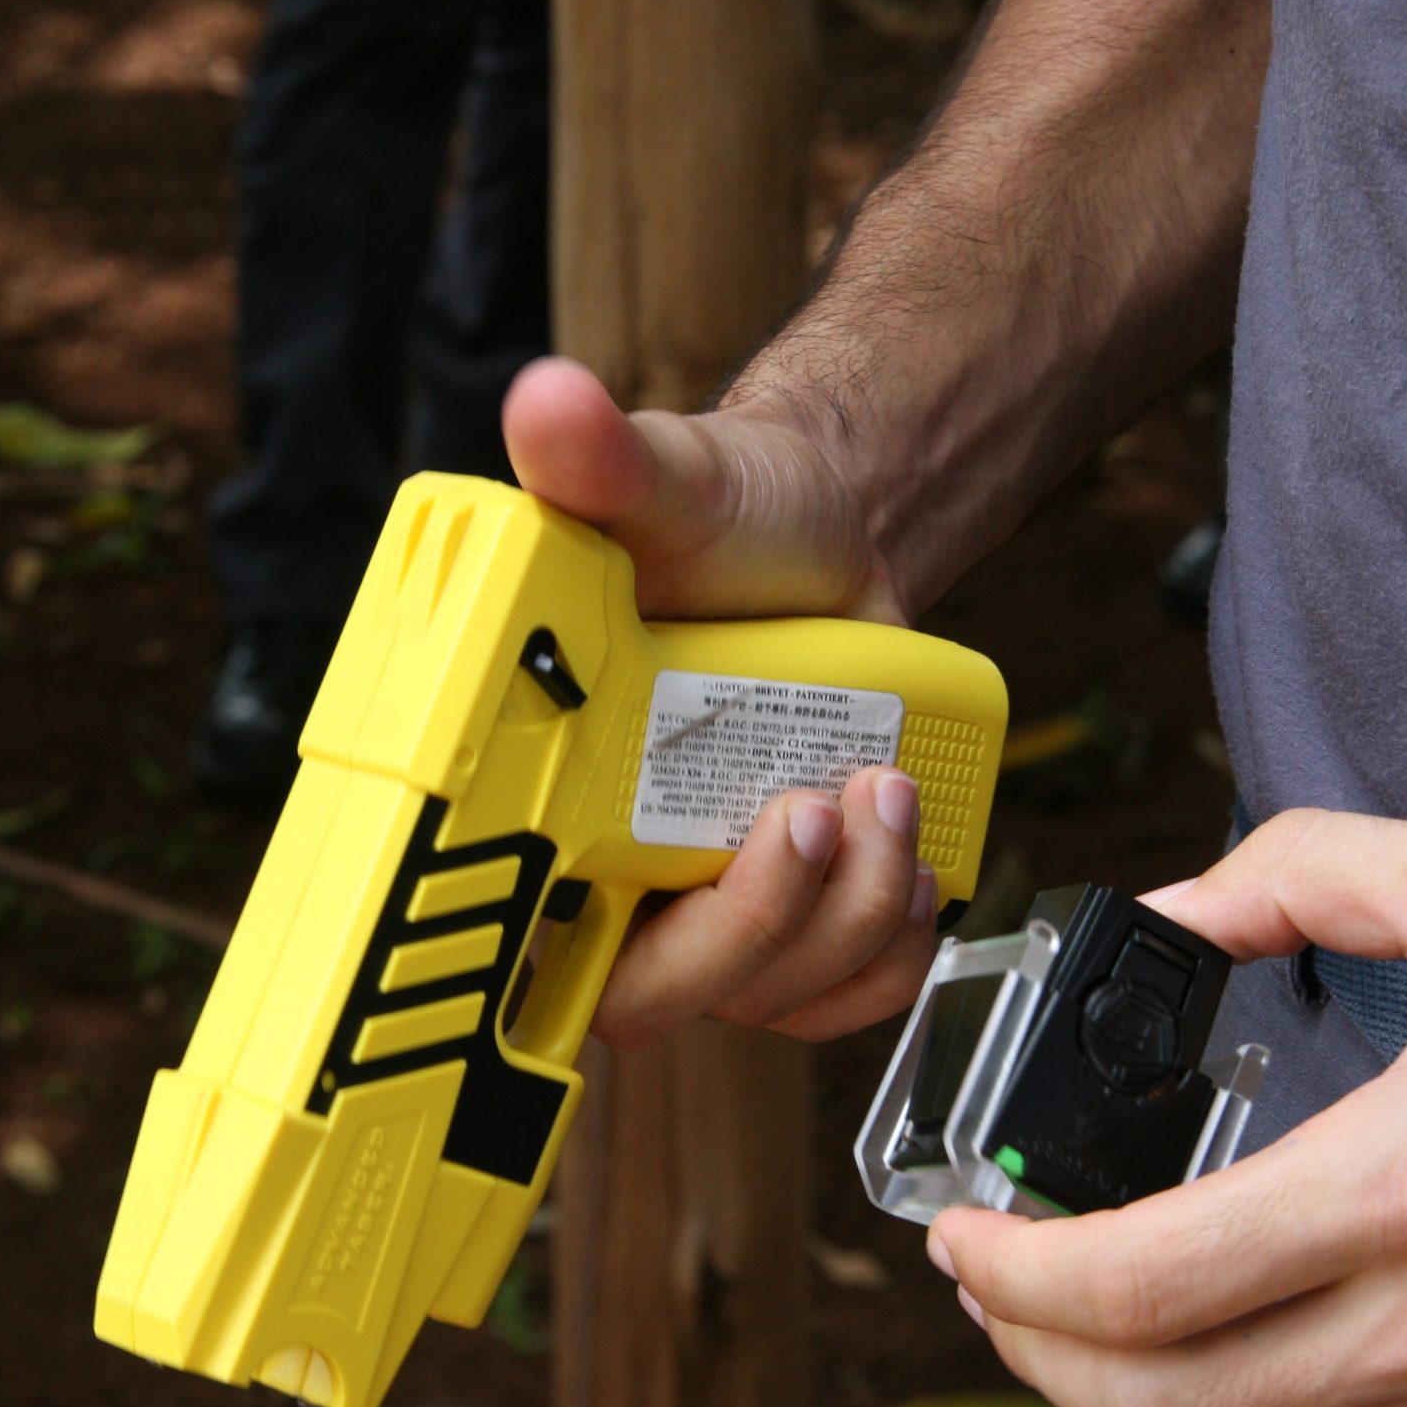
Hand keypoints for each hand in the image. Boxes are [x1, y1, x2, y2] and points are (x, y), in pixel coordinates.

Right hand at [501, 357, 937, 1042]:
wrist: (827, 538)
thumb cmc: (723, 519)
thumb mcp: (668, 482)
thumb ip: (600, 461)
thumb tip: (549, 408)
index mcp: (537, 785)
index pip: (499, 938)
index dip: (534, 985)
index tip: (629, 917)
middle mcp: (608, 866)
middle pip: (646, 999)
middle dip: (751, 928)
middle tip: (809, 812)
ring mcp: (704, 905)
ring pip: (760, 996)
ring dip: (845, 915)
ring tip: (884, 789)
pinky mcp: (795, 913)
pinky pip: (834, 996)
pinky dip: (887, 949)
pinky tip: (907, 858)